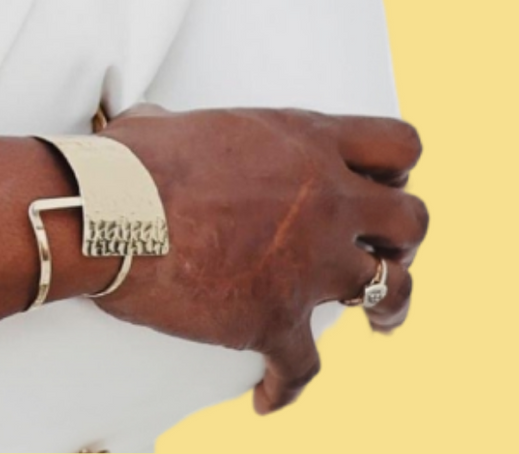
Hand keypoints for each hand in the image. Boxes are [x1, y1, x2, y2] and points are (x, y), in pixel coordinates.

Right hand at [93, 106, 426, 414]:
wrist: (105, 210)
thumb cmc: (130, 159)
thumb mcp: (178, 122)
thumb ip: (197, 132)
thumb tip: (161, 128)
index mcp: (302, 141)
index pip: (396, 144)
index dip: (396, 169)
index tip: (379, 186)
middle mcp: (323, 198)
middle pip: (413, 219)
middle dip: (402, 239)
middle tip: (381, 250)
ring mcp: (310, 262)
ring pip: (394, 290)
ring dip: (389, 308)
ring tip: (379, 322)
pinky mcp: (278, 318)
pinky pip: (304, 369)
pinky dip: (284, 386)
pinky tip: (269, 397)